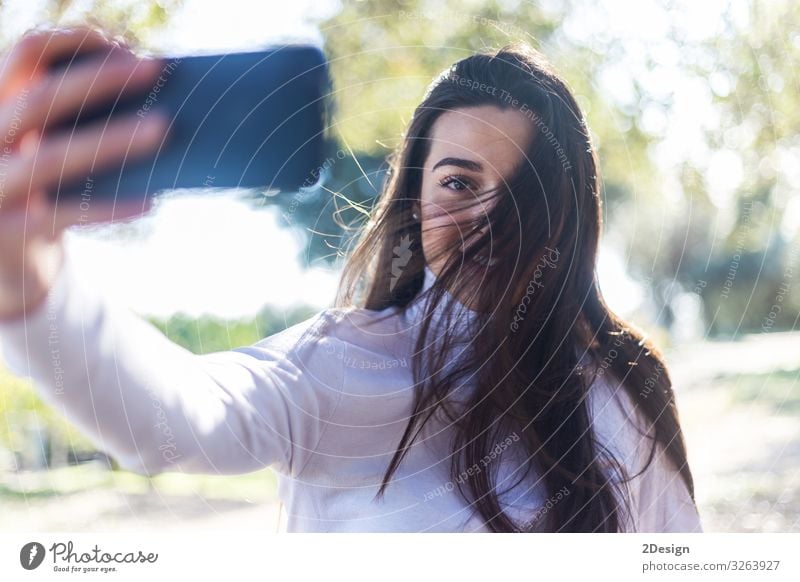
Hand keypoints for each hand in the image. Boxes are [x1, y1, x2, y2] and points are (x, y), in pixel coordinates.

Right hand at [0, 26, 167, 321]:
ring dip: (111, 140)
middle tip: (154, 70)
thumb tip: (149, 85)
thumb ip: (76, 114)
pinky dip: (108, 207)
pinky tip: (150, 201)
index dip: (73, 42)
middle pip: (38, 98)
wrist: (9, 261)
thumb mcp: (48, 141)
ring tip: (164, 128)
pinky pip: (62, 215)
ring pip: (49, 158)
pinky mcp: (5, 231)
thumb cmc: (44, 188)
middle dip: (99, 79)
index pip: (25, 53)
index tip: (126, 45)